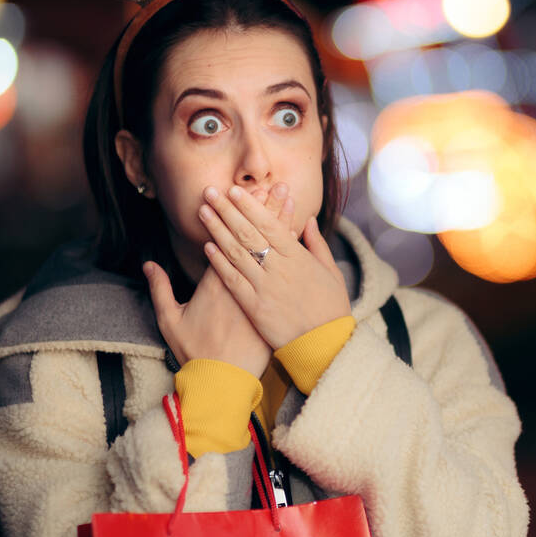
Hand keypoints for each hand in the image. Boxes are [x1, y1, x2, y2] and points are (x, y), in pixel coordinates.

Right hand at [143, 189, 291, 377]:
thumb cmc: (195, 352)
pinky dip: (292, 251)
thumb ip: (161, 289)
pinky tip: (300, 234)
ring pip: (273, 250)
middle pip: (255, 239)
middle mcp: (241, 281)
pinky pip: (286, 271)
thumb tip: (148, 264)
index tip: (241, 194)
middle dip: (264, 210)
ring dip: (282, 222)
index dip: (236, 217)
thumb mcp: (170, 320)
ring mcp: (259, 292)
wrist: (222, 381)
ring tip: (291, 197)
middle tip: (275, 184)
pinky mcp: (274, 303)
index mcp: (216, 282)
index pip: (229, 240)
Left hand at [198, 183, 351, 349]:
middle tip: (210, 191)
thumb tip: (308, 221)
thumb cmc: (332, 309)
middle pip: (247, 232)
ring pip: (236, 252)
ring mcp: (265, 287)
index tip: (235, 190)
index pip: (269, 224)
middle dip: (227, 210)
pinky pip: (233, 280)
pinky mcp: (254, 307)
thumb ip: (317, 245)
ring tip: (203, 212)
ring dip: (217, 230)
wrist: (325, 345)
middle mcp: (279, 268)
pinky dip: (219, 262)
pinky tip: (207, 246)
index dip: (250, 206)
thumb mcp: (331, 272)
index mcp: (298, 257)